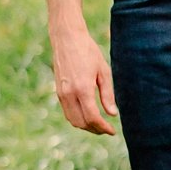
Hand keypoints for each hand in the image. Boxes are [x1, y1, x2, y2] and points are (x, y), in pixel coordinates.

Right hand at [45, 0, 115, 135]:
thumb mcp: (103, 71)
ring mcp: (61, 94)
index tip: (112, 131)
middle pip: (81, 123)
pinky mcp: (58, 92)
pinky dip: (77, 119)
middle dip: (95, 130)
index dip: (103, 128)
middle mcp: (69, 94)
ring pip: (72, 120)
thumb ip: (107, 94)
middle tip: (107, 129)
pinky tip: (88, 115)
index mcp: (82, 88)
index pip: (92, 117)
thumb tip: (113, 114)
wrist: (66, 39)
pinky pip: (67, 112)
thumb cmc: (88, 51)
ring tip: (99, 125)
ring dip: (85, 126)